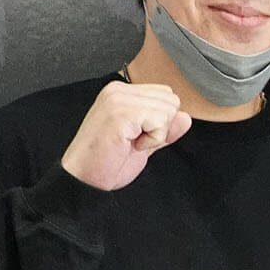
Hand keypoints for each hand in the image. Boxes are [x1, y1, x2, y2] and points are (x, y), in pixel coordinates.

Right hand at [58, 80, 191, 190]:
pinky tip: (131, 145)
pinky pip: (160, 122)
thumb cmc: (106, 162)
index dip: (160, 121)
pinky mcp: (122, 113)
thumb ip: (164, 128)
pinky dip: (153, 140)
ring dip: (156, 134)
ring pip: (168, 110)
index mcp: (121, 93)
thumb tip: (186, 117)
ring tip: (131, 142)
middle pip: (170, 100)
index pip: (165, 94)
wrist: (83, 178)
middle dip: (161, 125)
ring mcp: (118, 100)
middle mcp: (118, 91)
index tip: (136, 135)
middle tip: (134, 140)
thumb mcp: (144, 143)